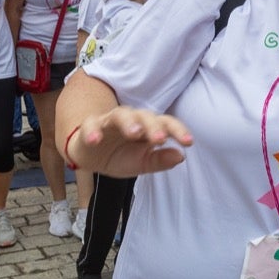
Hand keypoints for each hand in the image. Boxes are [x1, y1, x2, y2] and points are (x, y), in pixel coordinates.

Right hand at [68, 106, 193, 176]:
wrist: (90, 156)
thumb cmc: (119, 155)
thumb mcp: (142, 163)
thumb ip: (160, 160)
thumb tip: (181, 156)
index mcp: (146, 128)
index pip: (165, 123)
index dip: (178, 130)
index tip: (188, 142)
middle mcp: (130, 120)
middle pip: (144, 116)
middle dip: (153, 126)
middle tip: (160, 139)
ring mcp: (109, 122)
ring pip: (120, 115)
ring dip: (128, 122)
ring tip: (134, 133)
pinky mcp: (90, 127)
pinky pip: (91, 125)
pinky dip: (93, 131)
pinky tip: (95, 140)